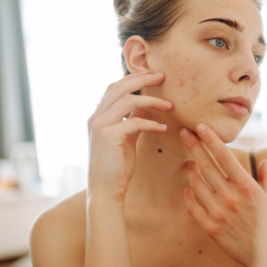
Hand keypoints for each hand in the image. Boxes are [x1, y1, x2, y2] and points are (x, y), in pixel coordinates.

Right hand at [87, 72, 171, 202]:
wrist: (105, 191)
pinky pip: (134, 122)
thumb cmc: (117, 167)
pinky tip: (163, 128)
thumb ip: (132, 120)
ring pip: (127, 100)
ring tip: (169, 105)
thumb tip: (144, 106)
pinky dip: (151, 123)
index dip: (133, 78)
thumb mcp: (126, 138)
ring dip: (152, 100)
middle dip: (143, 79)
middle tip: (163, 76)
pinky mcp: (109, 137)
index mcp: (98, 116)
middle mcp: (96, 118)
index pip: (114, 87)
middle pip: (120, 87)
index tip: (153, 75)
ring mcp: (100, 126)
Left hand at [179, 123, 266, 266]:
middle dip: (194, 146)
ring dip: (190, 170)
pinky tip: (188, 189)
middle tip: (184, 133)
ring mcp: (219, 214)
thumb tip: (264, 163)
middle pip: (206, 165)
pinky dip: (189, 196)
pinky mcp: (212, 229)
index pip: (225, 156)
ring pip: (196, 185)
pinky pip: (194, 208)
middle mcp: (231, 198)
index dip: (211, 139)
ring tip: (188, 161)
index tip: (201, 126)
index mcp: (248, 187)